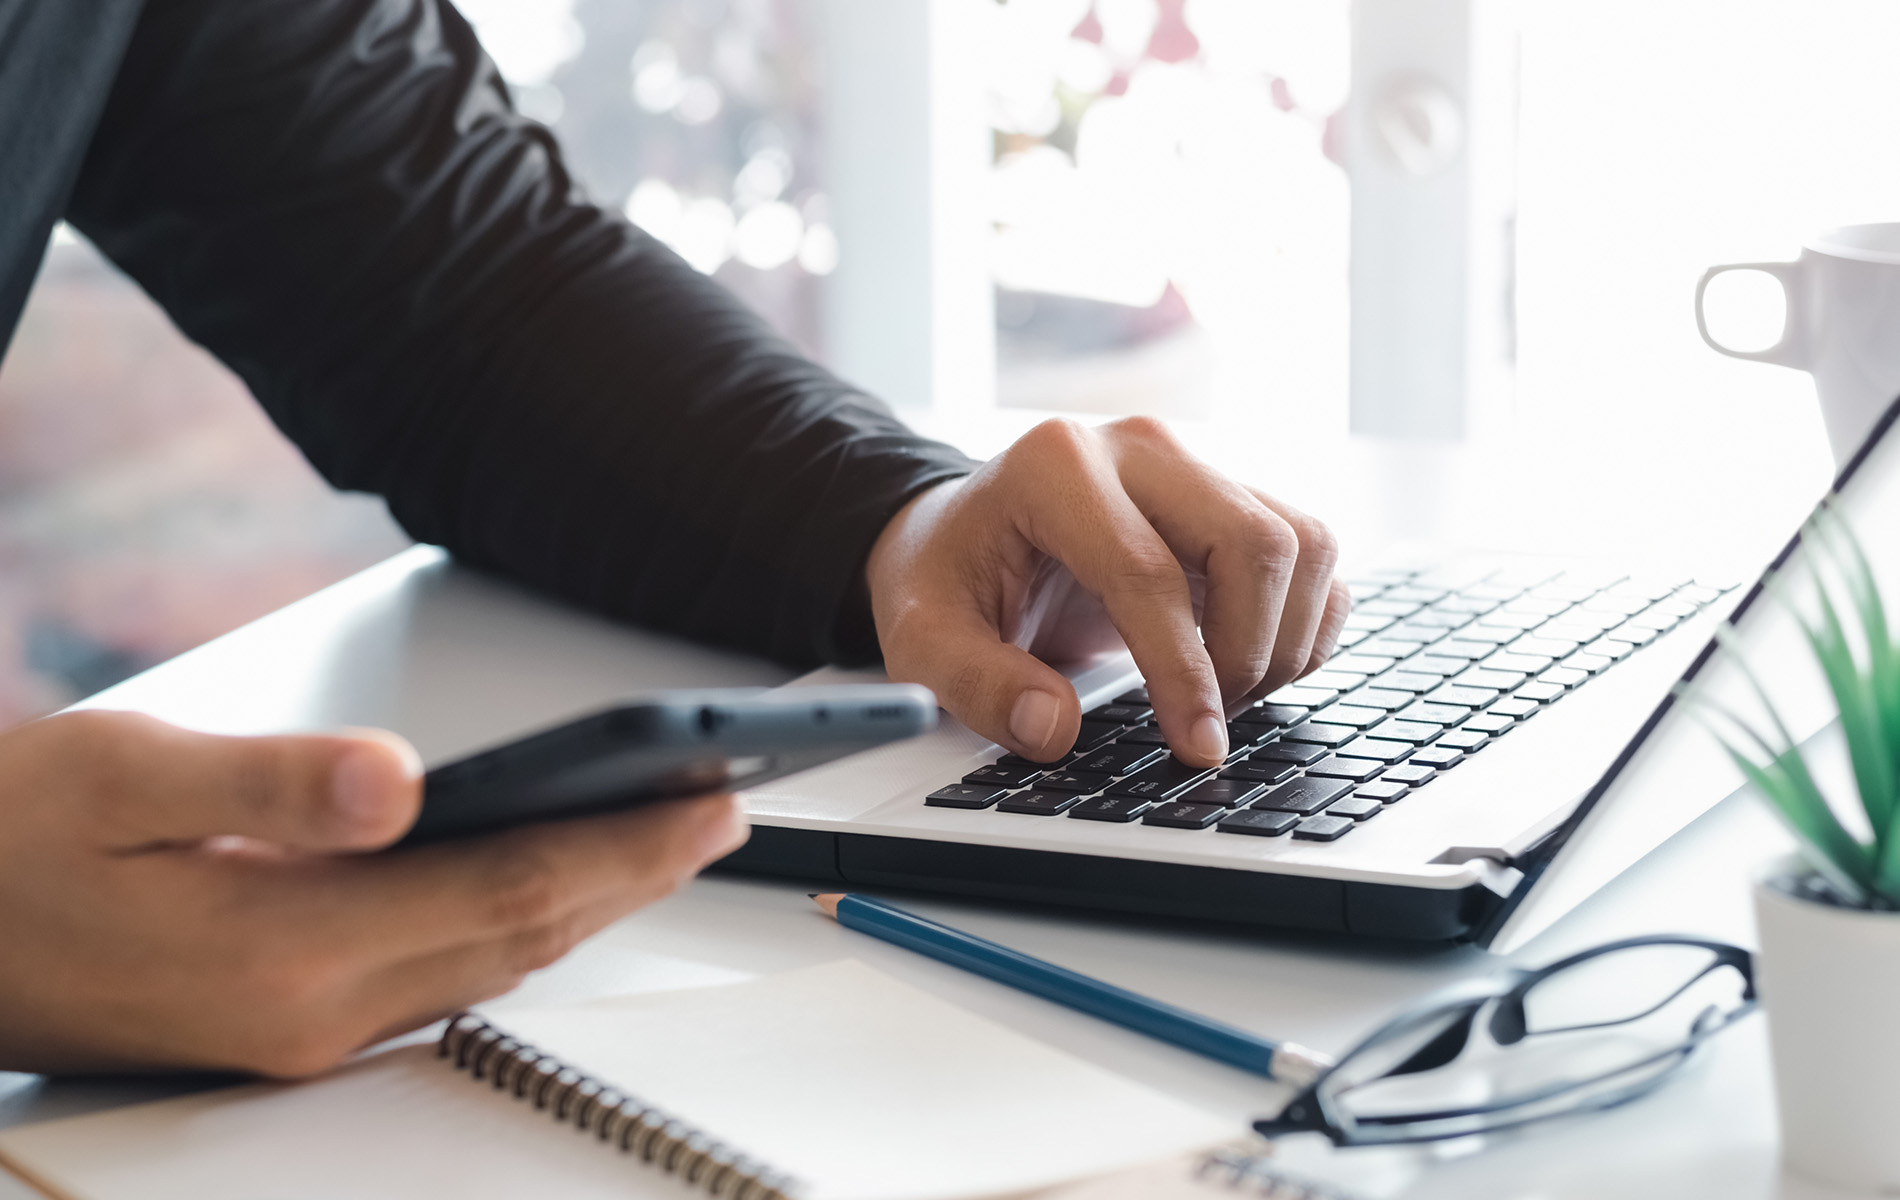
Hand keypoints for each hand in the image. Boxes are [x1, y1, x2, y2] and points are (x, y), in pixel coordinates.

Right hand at [0, 710, 745, 1075]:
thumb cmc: (1, 843)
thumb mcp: (119, 777)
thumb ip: (268, 784)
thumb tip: (399, 781)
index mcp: (281, 951)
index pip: (507, 886)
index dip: (626, 843)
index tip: (711, 799)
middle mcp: (308, 1015)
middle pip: (522, 935)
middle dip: (637, 873)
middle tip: (724, 812)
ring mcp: (299, 1037)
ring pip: (491, 964)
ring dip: (588, 902)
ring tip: (664, 838)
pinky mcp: (283, 1030)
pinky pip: (441, 979)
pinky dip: (515, 924)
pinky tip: (543, 884)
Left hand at [866, 417, 1348, 767]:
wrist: (963, 536)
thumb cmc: (946, 580)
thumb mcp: (923, 639)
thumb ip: (978, 685)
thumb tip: (1053, 727)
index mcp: (1055, 467)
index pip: (1149, 573)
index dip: (1184, 672)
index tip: (1196, 747)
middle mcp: (1139, 448)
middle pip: (1256, 544)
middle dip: (1249, 655)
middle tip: (1207, 728)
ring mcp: (1194, 466)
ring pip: (1303, 544)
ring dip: (1285, 640)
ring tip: (1225, 700)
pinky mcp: (1231, 495)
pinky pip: (1313, 554)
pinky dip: (1304, 622)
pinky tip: (1250, 668)